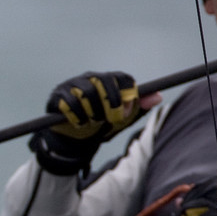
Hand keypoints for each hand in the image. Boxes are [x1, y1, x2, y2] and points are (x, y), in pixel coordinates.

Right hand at [29, 71, 145, 175]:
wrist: (74, 138)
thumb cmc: (100, 124)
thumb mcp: (122, 118)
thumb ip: (138, 108)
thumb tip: (158, 96)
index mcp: (108, 80)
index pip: (122, 78)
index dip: (127, 94)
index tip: (128, 112)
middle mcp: (90, 78)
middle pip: (104, 82)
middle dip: (111, 104)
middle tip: (112, 120)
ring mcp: (72, 85)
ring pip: (86, 92)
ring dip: (93, 112)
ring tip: (93, 122)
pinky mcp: (58, 96)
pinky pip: (69, 102)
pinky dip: (77, 116)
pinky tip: (79, 123)